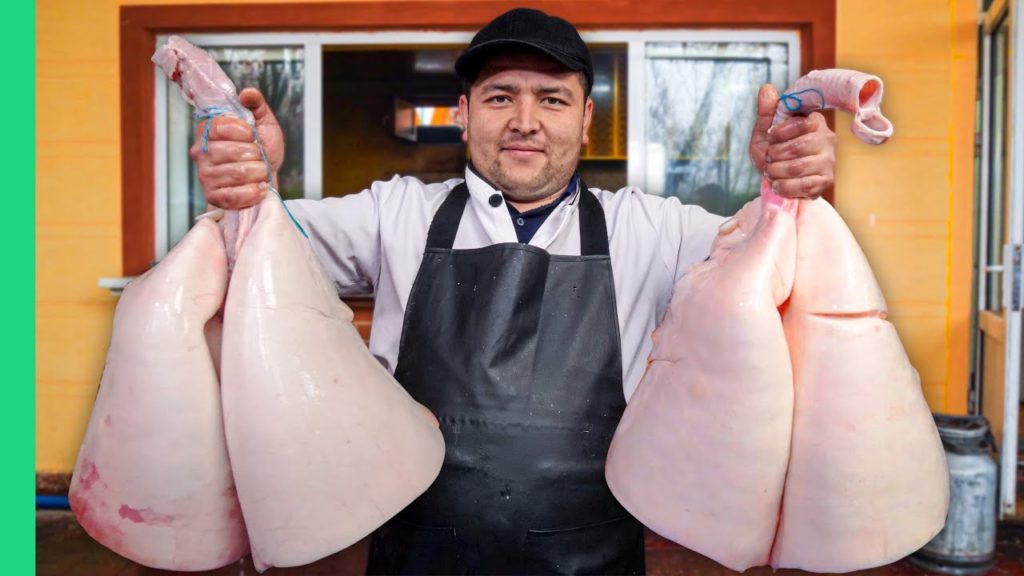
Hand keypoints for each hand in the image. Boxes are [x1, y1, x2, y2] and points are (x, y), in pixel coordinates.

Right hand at [190, 88, 284, 208]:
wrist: (267, 178)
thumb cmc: (263, 150)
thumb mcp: (264, 123)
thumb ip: (256, 105)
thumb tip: (247, 94)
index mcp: (209, 129)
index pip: (219, 126)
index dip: (243, 132)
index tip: (253, 135)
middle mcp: (201, 151)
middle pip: (232, 152)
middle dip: (256, 155)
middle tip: (260, 157)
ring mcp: (205, 175)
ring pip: (237, 173)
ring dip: (258, 173)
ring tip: (260, 172)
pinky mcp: (212, 196)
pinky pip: (234, 195)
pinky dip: (253, 192)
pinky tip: (258, 187)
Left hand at [748, 84, 835, 198]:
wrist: (776, 180)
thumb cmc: (773, 153)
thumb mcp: (765, 132)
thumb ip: (767, 112)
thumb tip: (766, 88)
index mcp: (814, 121)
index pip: (799, 123)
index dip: (778, 134)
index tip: (770, 139)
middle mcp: (827, 138)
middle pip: (798, 147)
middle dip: (775, 156)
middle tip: (769, 159)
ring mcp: (829, 160)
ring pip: (798, 167)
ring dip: (776, 172)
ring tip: (772, 172)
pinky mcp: (826, 180)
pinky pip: (803, 185)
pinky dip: (783, 187)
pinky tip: (778, 184)